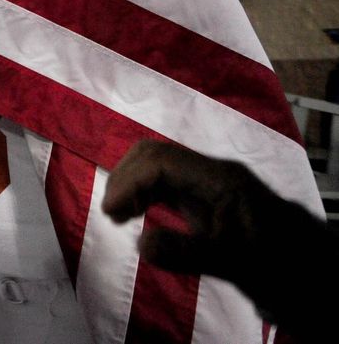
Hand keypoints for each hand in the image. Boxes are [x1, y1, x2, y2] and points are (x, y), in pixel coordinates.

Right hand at [101, 139, 274, 281]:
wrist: (311, 269)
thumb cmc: (277, 265)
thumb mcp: (234, 264)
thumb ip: (187, 253)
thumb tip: (141, 245)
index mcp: (220, 179)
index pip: (161, 162)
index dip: (129, 182)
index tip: (111, 213)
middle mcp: (213, 172)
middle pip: (156, 154)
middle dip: (126, 178)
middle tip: (112, 213)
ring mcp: (210, 181)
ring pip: (160, 165)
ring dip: (133, 183)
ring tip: (119, 215)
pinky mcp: (208, 194)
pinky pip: (168, 181)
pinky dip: (146, 192)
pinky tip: (139, 214)